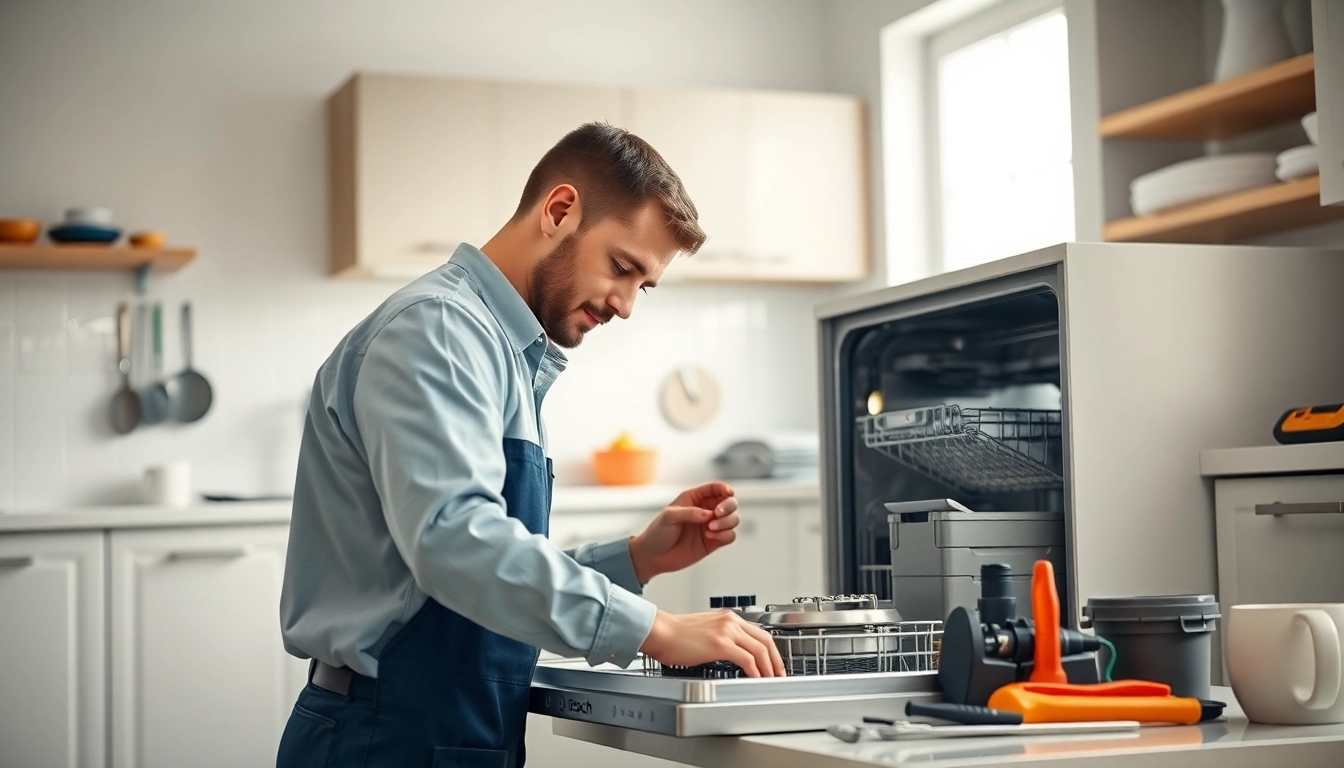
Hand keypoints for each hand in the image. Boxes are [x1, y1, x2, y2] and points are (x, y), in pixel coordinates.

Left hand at [629, 482, 738, 582]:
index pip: (715, 488)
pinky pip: (730, 536)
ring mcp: (711, 527)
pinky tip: (710, 537)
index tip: (729, 493)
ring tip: (710, 528)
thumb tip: (709, 514)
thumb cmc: (658, 532)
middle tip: (717, 513)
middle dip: (728, 506)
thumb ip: (689, 512)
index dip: (725, 488)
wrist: (654, 556)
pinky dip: (725, 535)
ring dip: (726, 522)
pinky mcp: (714, 542)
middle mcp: (705, 511)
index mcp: (694, 499)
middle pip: (729, 502)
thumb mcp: (669, 517)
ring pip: (733, 519)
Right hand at [640, 609, 785, 676]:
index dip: (770, 649)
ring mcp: (727, 631)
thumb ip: (720, 638)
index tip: (773, 662)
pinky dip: (755, 670)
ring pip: (759, 649)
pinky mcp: (720, 644)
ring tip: (770, 680)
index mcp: (728, 618)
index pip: (759, 632)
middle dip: (775, 659)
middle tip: (779, 673)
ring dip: (768, 667)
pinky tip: (755, 678)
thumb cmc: (675, 634)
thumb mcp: (704, 630)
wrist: (660, 632)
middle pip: (765, 640)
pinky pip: (747, 658)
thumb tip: (730, 654)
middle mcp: (730, 621)